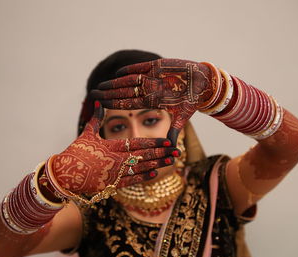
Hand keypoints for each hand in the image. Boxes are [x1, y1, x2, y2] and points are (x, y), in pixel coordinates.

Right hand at [46, 102, 178, 194]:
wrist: (64, 175)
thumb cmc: (76, 152)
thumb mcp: (86, 134)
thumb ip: (95, 118)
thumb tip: (97, 101)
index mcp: (110, 146)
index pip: (137, 143)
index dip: (153, 142)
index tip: (167, 140)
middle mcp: (115, 160)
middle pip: (143, 156)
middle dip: (161, 153)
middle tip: (176, 151)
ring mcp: (114, 173)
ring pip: (141, 169)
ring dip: (157, 165)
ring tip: (170, 161)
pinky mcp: (111, 184)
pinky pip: (131, 181)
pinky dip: (144, 177)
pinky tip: (155, 173)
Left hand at [91, 58, 220, 142]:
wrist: (203, 83)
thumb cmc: (192, 101)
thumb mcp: (182, 117)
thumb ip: (174, 130)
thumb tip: (171, 149)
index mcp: (152, 101)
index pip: (130, 104)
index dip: (116, 104)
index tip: (102, 106)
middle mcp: (149, 90)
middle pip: (125, 92)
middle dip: (109, 93)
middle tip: (94, 94)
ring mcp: (152, 78)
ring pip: (130, 80)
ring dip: (116, 82)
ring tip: (102, 84)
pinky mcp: (157, 65)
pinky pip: (141, 67)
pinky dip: (130, 69)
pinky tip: (118, 72)